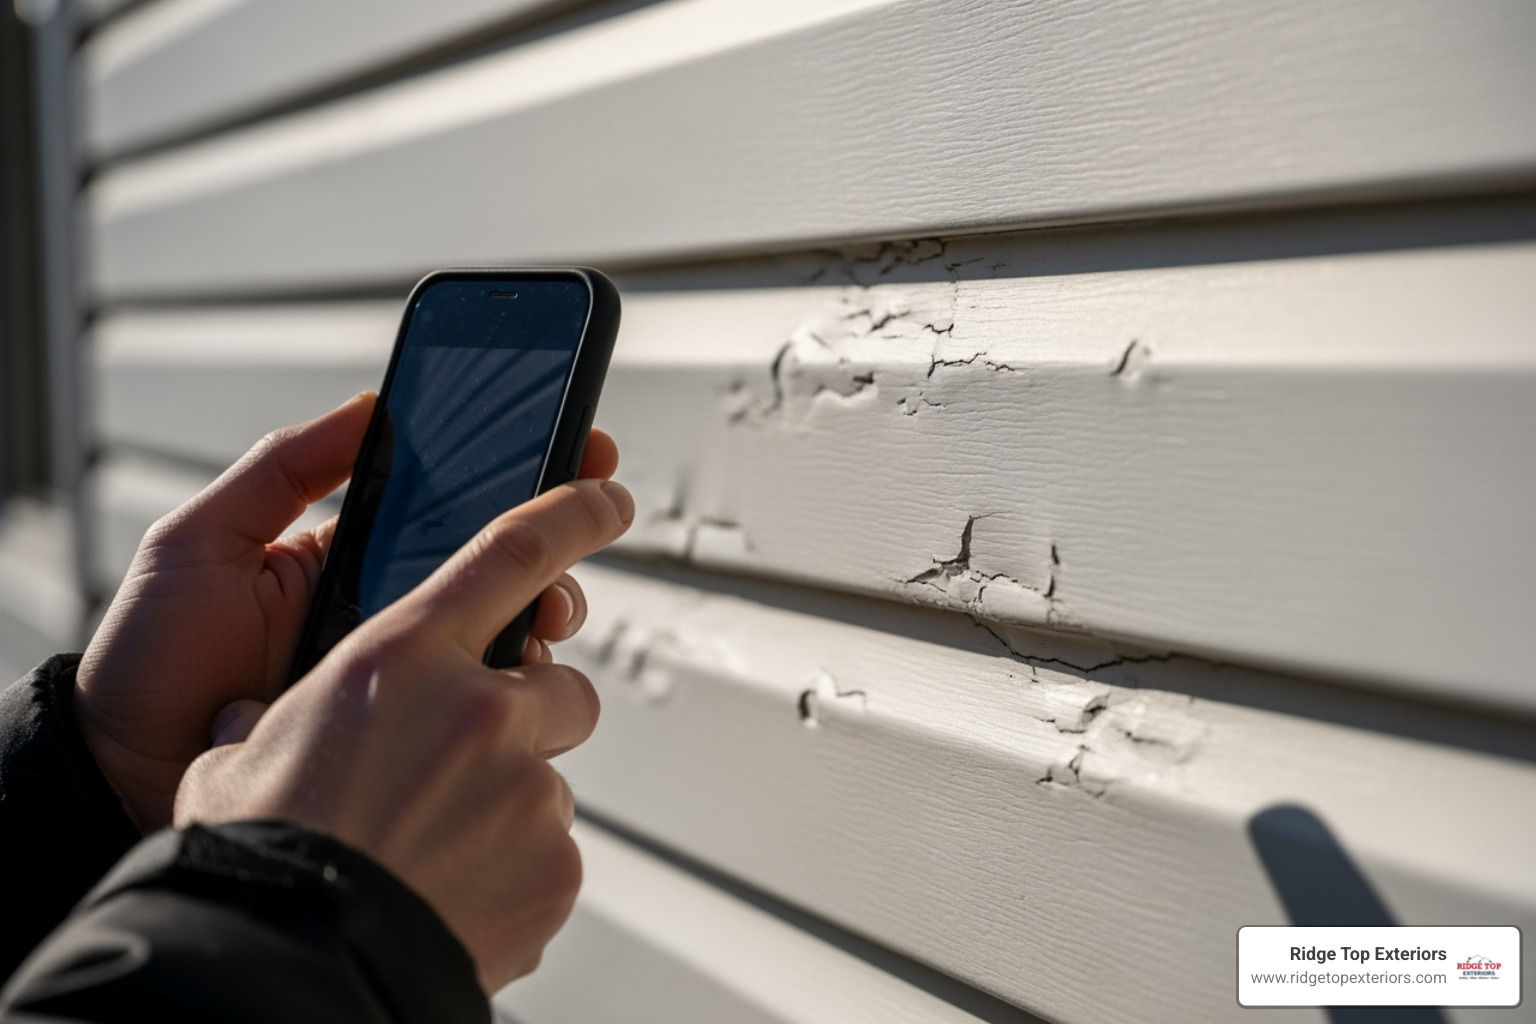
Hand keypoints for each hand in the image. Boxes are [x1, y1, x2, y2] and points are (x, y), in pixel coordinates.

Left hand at [74, 393, 619, 830]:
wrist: (119, 776)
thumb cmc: (150, 660)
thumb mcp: (204, 539)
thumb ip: (284, 466)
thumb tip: (371, 406)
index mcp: (350, 559)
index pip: (448, 507)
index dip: (518, 474)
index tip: (574, 445)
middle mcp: (388, 615)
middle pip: (495, 571)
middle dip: (551, 545)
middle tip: (574, 532)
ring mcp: (404, 677)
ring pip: (501, 636)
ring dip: (542, 613)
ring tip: (546, 611)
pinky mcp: (408, 736)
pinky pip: (477, 704)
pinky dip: (513, 686)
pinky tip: (516, 671)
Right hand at [175, 476, 633, 990]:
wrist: (290, 964)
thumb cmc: (262, 857)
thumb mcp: (242, 757)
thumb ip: (281, 718)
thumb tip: (257, 722)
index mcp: (404, 659)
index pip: (514, 553)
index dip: (572, 513)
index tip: (607, 495)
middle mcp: (482, 713)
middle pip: (557, 685)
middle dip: (526, 716)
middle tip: (465, 761)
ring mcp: (528, 792)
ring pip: (548, 778)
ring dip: (505, 801)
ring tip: (433, 845)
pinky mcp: (556, 866)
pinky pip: (549, 852)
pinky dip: (511, 868)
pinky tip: (451, 889)